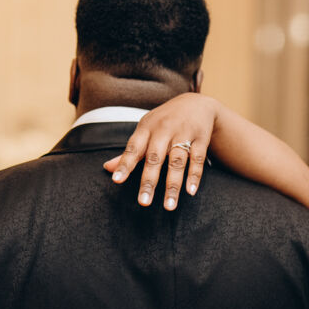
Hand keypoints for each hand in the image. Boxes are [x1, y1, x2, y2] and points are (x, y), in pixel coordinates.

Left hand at [103, 93, 218, 210]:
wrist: (195, 103)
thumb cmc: (163, 121)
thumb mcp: (145, 131)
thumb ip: (129, 152)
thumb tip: (107, 169)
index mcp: (146, 128)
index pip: (133, 148)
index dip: (125, 164)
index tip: (116, 180)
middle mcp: (164, 130)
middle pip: (155, 158)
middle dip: (149, 181)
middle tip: (143, 203)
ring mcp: (183, 133)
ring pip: (177, 161)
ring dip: (173, 185)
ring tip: (169, 206)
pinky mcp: (201, 138)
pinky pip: (197, 158)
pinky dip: (194, 175)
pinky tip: (190, 191)